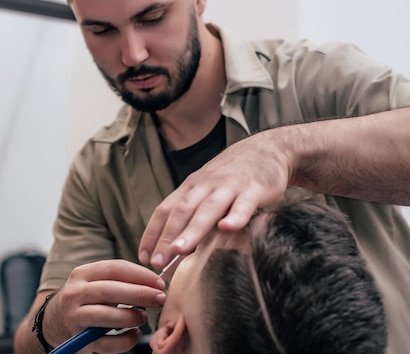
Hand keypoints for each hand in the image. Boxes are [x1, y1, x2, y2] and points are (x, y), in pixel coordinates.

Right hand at [44, 259, 166, 352]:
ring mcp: (74, 317)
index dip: (140, 274)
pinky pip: (106, 342)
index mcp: (82, 273)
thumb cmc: (86, 299)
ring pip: (106, 316)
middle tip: (160, 298)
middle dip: (140, 294)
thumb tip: (155, 284)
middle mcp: (75, 293)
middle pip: (110, 290)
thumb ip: (119, 280)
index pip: (114, 268)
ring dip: (131, 317)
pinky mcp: (78, 339)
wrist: (53, 323)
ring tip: (144, 318)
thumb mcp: (95, 283)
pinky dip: (125, 341)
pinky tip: (134, 335)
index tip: (159, 282)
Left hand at [138, 131, 291, 268]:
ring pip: (208, 209)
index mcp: (191, 187)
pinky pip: (244, 203)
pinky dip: (236, 216)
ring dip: (193, 230)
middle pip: (183, 211)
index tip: (142, 256)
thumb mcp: (207, 189)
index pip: (165, 210)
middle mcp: (206, 185)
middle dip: (167, 237)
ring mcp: (230, 185)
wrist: (267, 148)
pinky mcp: (254, 188)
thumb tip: (175, 251)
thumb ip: (193, 216)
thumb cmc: (232, 175)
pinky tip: (227, 227)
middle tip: (156, 261)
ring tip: (180, 250)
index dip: (152, 233)